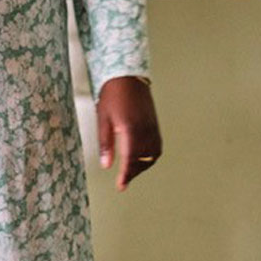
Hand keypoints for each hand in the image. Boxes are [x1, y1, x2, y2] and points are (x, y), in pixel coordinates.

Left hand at [96, 76, 160, 190]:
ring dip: (143, 164)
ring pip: (153, 154)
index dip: (126, 175)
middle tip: (123, 180)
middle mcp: (145, 129)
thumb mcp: (103, 119)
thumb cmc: (112, 94)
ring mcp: (152, 126)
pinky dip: (150, 155)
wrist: (127, 75)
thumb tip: (106, 165)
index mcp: (131, 129)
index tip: (121, 186)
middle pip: (144, 159)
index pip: (130, 159)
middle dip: (134, 172)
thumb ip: (106, 143)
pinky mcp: (155, 123)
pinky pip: (157, 145)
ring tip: (131, 169)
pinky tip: (140, 156)